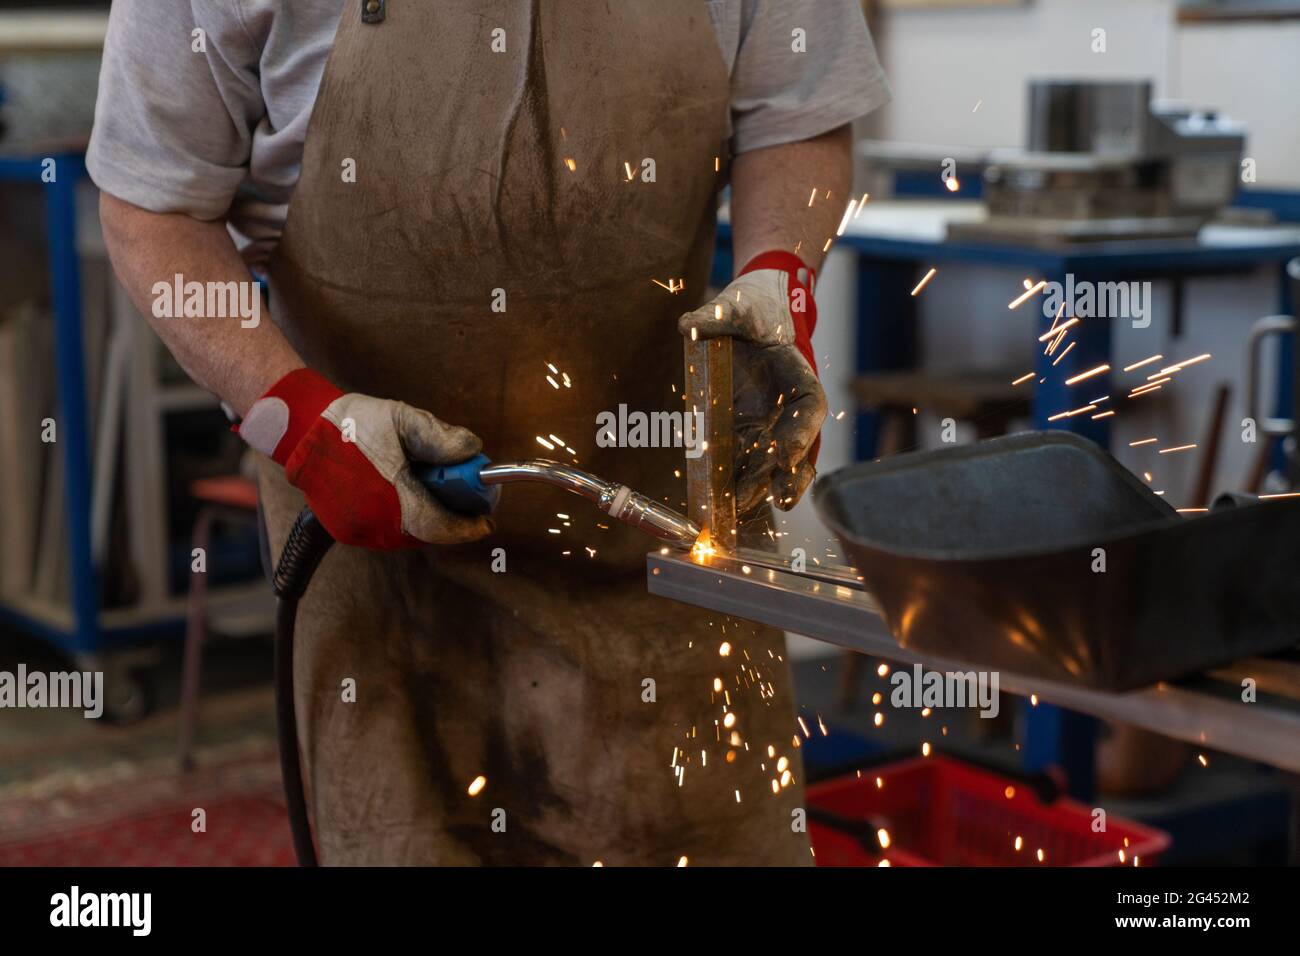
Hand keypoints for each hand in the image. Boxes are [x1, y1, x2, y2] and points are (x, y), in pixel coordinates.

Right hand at [239, 369, 492, 548]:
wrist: (302, 429)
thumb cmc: (352, 422)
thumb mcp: (401, 418)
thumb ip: (439, 436)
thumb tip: (473, 451)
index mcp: (388, 497)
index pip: (439, 526)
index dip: (467, 527)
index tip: (487, 520)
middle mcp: (373, 523)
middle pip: (426, 531)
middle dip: (449, 516)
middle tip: (465, 497)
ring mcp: (357, 530)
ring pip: (408, 533)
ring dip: (426, 516)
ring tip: (432, 487)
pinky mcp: (347, 530)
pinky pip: (388, 530)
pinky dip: (405, 516)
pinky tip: (407, 492)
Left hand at [679, 251, 826, 512]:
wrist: (747, 320)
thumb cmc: (749, 311)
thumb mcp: (734, 306)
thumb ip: (713, 317)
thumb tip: (688, 326)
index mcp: (795, 372)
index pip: (808, 404)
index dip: (800, 433)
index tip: (786, 456)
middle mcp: (786, 406)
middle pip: (795, 447)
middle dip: (784, 477)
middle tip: (775, 500)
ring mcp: (767, 423)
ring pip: (770, 465)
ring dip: (758, 490)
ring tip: (740, 514)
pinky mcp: (743, 434)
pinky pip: (742, 464)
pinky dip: (733, 486)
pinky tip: (717, 506)